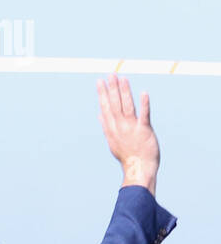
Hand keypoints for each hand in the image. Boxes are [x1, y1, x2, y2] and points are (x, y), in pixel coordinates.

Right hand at [97, 74, 158, 193]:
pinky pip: (144, 115)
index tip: (99, 81)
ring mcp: (131, 128)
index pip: (105, 108)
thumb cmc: (128, 155)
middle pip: (115, 105)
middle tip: (110, 74)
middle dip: (112, 89)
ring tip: (122, 79)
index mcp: (112, 129)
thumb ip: (106, 126)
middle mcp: (120, 127)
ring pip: (127, 107)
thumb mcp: (113, 141)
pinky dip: (144, 104)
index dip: (102, 94)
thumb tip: (100, 114)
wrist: (138, 169)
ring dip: (124, 92)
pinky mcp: (144, 130)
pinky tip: (143, 93)